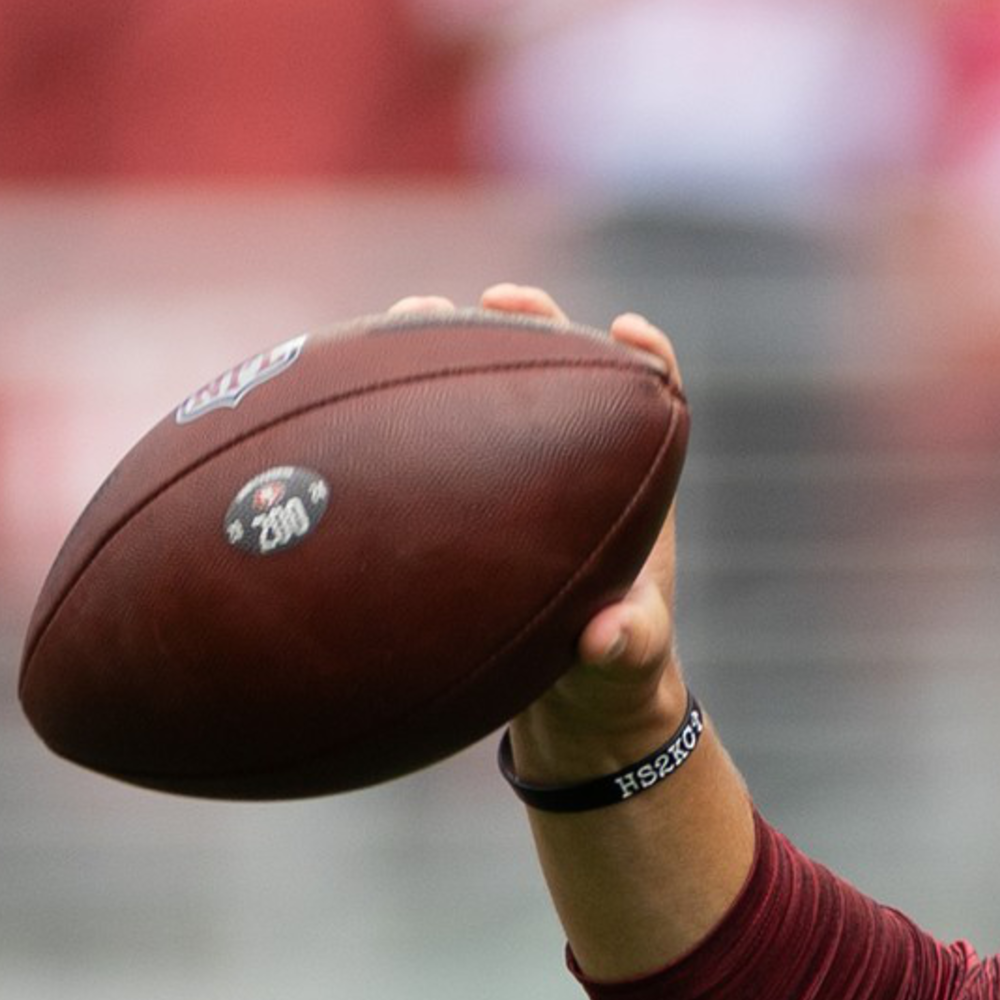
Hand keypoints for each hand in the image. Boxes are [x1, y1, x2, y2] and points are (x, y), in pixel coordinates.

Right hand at [390, 283, 692, 777]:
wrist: (565, 701)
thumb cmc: (612, 674)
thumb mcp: (626, 669)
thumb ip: (627, 652)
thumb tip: (608, 637)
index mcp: (631, 488)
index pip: (653, 400)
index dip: (647, 358)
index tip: (631, 334)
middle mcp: (573, 464)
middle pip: (562, 367)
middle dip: (536, 321)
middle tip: (504, 298)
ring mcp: (509, 469)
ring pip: (486, 385)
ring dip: (455, 341)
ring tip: (416, 313)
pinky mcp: (456, 487)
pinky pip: (426, 433)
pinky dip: (396, 403)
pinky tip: (345, 383)